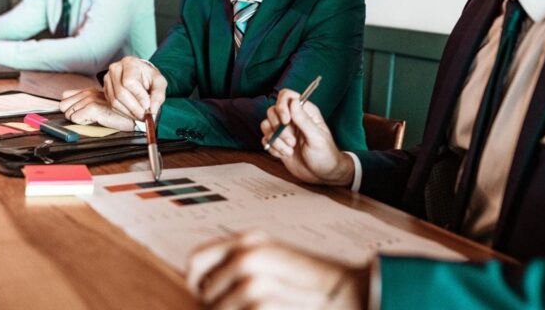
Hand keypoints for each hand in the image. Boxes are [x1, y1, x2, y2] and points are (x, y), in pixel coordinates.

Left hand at [59, 88, 135, 130]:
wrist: (133, 116)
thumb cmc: (118, 112)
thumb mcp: (99, 103)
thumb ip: (83, 100)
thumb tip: (66, 100)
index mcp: (89, 91)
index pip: (65, 96)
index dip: (70, 106)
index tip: (79, 112)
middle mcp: (89, 93)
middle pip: (63, 106)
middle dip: (72, 113)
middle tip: (87, 116)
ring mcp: (91, 99)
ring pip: (69, 113)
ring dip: (79, 119)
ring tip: (94, 118)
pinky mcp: (94, 108)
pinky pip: (76, 119)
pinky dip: (83, 122)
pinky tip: (96, 120)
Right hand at [102, 56, 166, 119]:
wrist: (140, 75)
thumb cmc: (149, 77)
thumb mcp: (159, 82)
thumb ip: (158, 95)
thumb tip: (153, 110)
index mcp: (130, 63)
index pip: (129, 82)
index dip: (138, 96)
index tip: (147, 105)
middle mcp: (116, 69)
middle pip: (120, 93)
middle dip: (134, 108)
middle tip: (144, 115)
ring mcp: (108, 80)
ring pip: (115, 101)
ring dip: (129, 112)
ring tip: (140, 115)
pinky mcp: (106, 90)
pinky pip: (112, 105)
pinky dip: (123, 113)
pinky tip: (132, 113)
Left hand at [187, 231, 367, 309]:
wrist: (349, 292)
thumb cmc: (311, 283)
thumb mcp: (273, 264)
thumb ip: (239, 269)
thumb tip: (204, 289)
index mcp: (249, 241)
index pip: (195, 261)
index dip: (195, 283)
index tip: (205, 295)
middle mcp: (248, 255)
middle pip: (205, 293)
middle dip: (215, 308)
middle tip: (240, 307)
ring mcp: (255, 279)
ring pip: (217, 309)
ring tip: (257, 309)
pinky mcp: (263, 303)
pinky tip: (270, 309)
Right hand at [261, 89, 354, 185]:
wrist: (322, 176)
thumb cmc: (325, 155)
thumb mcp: (316, 138)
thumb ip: (304, 120)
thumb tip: (293, 101)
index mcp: (305, 112)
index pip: (287, 96)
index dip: (282, 106)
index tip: (286, 121)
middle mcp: (293, 119)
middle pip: (273, 111)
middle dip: (279, 128)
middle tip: (292, 142)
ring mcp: (284, 131)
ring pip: (266, 125)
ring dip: (276, 140)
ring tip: (290, 150)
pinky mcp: (278, 143)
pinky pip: (265, 140)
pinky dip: (273, 148)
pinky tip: (285, 155)